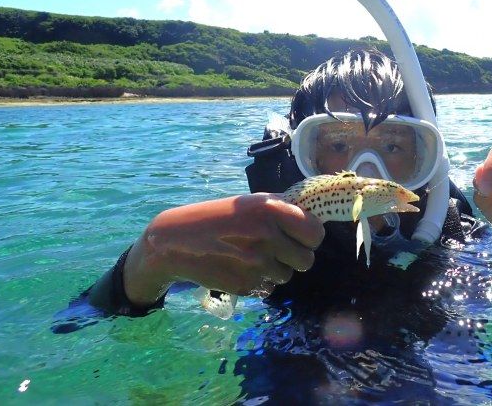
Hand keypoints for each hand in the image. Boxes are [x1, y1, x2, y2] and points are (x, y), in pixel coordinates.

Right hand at [123, 194, 324, 304]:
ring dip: (276, 269)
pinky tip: (240, 267)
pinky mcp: (246, 285)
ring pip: (287, 276)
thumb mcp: (250, 203)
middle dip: (296, 257)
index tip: (302, 237)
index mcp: (271, 210)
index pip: (315, 232)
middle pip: (306, 260)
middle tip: (279, 249)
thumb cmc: (218, 217)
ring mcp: (256, 263)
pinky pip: (268, 288)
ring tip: (252, 255)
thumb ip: (282, 209)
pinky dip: (260, 281)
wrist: (176, 241)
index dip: (311, 237)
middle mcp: (266, 236)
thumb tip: (315, 217)